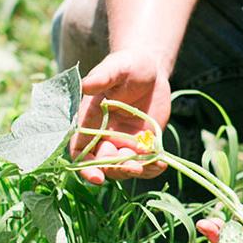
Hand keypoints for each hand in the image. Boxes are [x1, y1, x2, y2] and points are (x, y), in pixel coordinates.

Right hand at [69, 50, 170, 183]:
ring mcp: (124, 142)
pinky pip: (145, 163)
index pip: (80, 152)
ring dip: (136, 171)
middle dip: (117, 169)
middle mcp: (104, 136)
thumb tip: (86, 85)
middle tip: (134, 166)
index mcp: (89, 122)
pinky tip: (162, 164)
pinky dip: (152, 168)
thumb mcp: (115, 67)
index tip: (97, 177)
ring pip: (124, 168)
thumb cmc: (127, 65)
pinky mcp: (143, 144)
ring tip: (153, 165)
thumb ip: (102, 77)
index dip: (86, 168)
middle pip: (104, 164)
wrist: (150, 70)